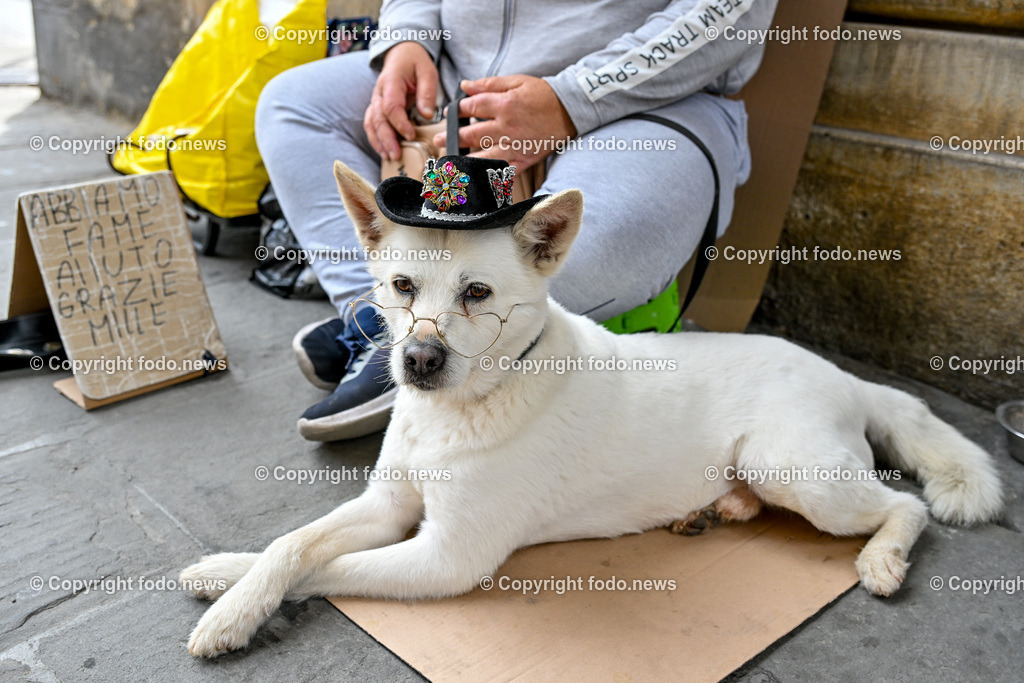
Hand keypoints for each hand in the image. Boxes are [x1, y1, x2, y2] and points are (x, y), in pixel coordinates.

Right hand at [364, 41, 438, 160]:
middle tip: (396, 155)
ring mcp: (375, 101)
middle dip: (386, 139)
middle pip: (378, 119)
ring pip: (371, 124)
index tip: (411, 135)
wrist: (401, 54)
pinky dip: (376, 139)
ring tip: (389, 157)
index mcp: (391, 81)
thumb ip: (427, 92)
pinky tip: (384, 152)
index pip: (391, 106)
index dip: (399, 123)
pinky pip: (371, 125)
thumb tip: (426, 114)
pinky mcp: (376, 108)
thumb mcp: (427, 72)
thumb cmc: (415, 63)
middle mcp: (379, 92)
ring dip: (379, 142)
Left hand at [433, 75, 577, 169]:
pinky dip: (488, 176)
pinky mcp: (523, 160)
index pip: (471, 108)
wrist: (570, 111)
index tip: (448, 113)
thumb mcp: (516, 81)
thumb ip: (489, 84)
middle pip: (471, 135)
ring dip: (463, 160)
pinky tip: (474, 179)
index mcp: (503, 105)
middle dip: (450, 137)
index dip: (456, 111)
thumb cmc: (543, 95)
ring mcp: (514, 147)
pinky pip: (502, 172)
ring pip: (482, 157)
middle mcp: (506, 128)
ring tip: (448, 161)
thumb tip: (464, 86)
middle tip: (437, 140)